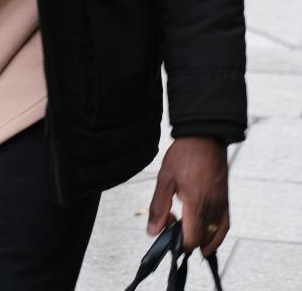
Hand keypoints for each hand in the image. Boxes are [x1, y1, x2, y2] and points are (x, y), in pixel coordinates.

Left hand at [147, 137, 228, 255]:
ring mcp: (221, 204)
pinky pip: (224, 225)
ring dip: (199, 238)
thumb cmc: (185, 154)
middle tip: (172, 224)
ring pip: (213, 235)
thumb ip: (159, 207)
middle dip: (186, 239)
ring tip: (185, 230)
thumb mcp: (165, 179)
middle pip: (201, 239)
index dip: (178, 243)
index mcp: (196, 204)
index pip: (191, 240)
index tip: (167, 234)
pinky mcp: (225, 200)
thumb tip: (153, 230)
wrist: (205, 135)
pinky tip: (207, 237)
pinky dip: (216, 236)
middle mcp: (212, 208)